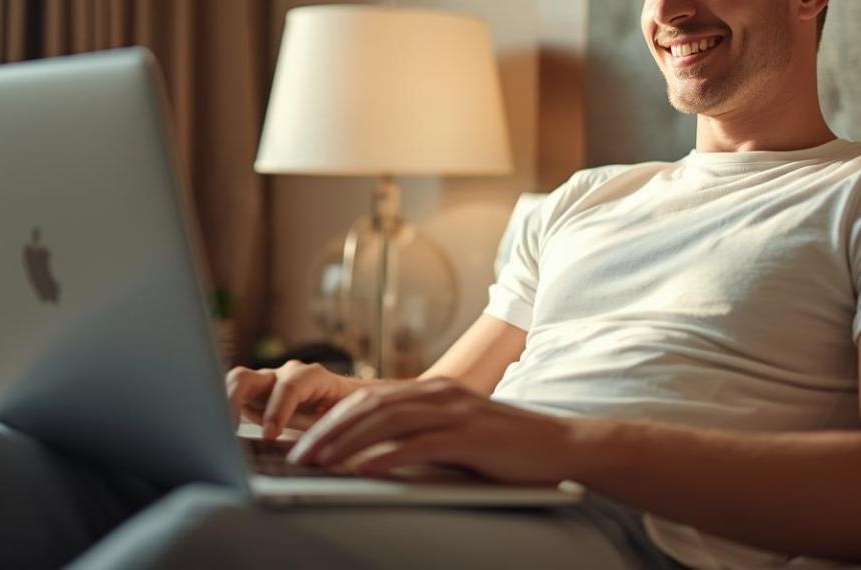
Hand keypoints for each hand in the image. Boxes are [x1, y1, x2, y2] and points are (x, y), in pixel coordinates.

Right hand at [226, 360, 363, 440]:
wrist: (349, 401)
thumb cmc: (346, 413)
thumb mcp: (339, 423)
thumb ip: (320, 431)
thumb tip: (304, 450)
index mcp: (311, 377)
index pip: (289, 385)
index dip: (278, 409)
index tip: (270, 435)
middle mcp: (283, 375)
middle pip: (247, 378)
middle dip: (233, 401)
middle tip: (228, 431)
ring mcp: (266, 384)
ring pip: (233, 385)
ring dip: (222, 406)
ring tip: (216, 432)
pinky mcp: (255, 396)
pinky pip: (232, 398)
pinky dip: (223, 412)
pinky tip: (219, 433)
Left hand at [285, 378, 579, 484]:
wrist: (561, 446)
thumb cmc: (508, 448)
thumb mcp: (458, 435)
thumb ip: (422, 436)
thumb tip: (374, 457)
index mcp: (435, 391)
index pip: (370, 399)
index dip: (332, 420)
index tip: (304, 443)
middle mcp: (441, 393)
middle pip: (370, 407)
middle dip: (328, 431)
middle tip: (298, 456)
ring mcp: (456, 412)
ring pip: (387, 422)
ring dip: (347, 444)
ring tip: (320, 463)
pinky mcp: (471, 436)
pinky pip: (419, 445)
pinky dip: (386, 457)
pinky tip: (363, 470)